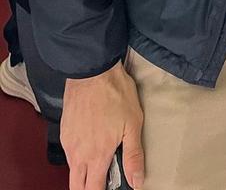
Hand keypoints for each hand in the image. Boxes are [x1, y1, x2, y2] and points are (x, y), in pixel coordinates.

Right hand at [61, 61, 143, 189]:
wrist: (93, 71)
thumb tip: (137, 181)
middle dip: (89, 188)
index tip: (111, 187)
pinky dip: (78, 156)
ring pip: (72, 170)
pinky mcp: (64, 131)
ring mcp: (69, 142)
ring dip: (83, 173)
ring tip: (100, 162)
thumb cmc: (116, 94)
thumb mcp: (133, 123)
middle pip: (78, 186)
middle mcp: (78, 153)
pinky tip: (91, 144)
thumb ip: (133, 155)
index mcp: (97, 155)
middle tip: (103, 180)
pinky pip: (69, 153)